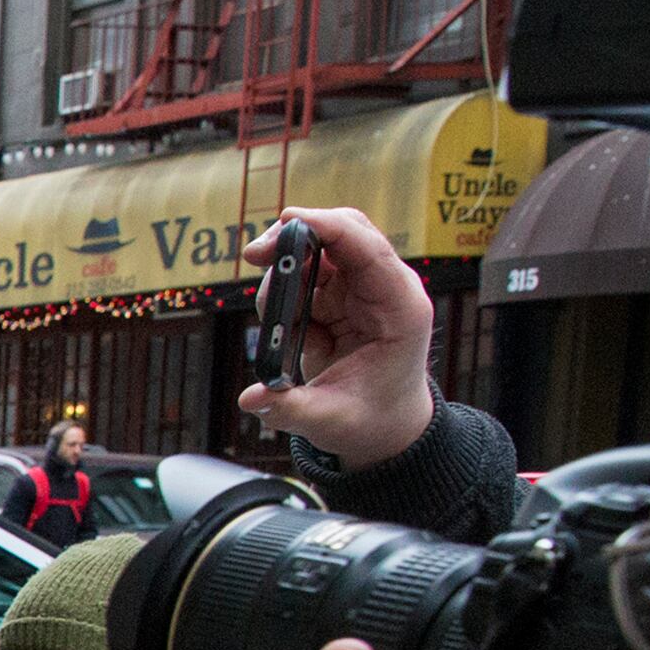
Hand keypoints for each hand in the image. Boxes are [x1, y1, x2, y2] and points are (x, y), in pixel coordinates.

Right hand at [237, 205, 434, 467]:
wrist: (384, 427)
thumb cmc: (371, 420)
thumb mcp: (331, 421)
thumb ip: (290, 408)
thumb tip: (251, 398)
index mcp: (399, 308)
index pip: (367, 248)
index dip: (328, 227)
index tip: (288, 222)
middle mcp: (382, 289)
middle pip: (341, 233)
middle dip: (296, 236)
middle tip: (255, 255)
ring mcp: (358, 291)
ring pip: (317, 253)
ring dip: (284, 273)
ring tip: (275, 320)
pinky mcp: (337, 299)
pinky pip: (304, 278)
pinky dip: (283, 292)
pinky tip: (282, 324)